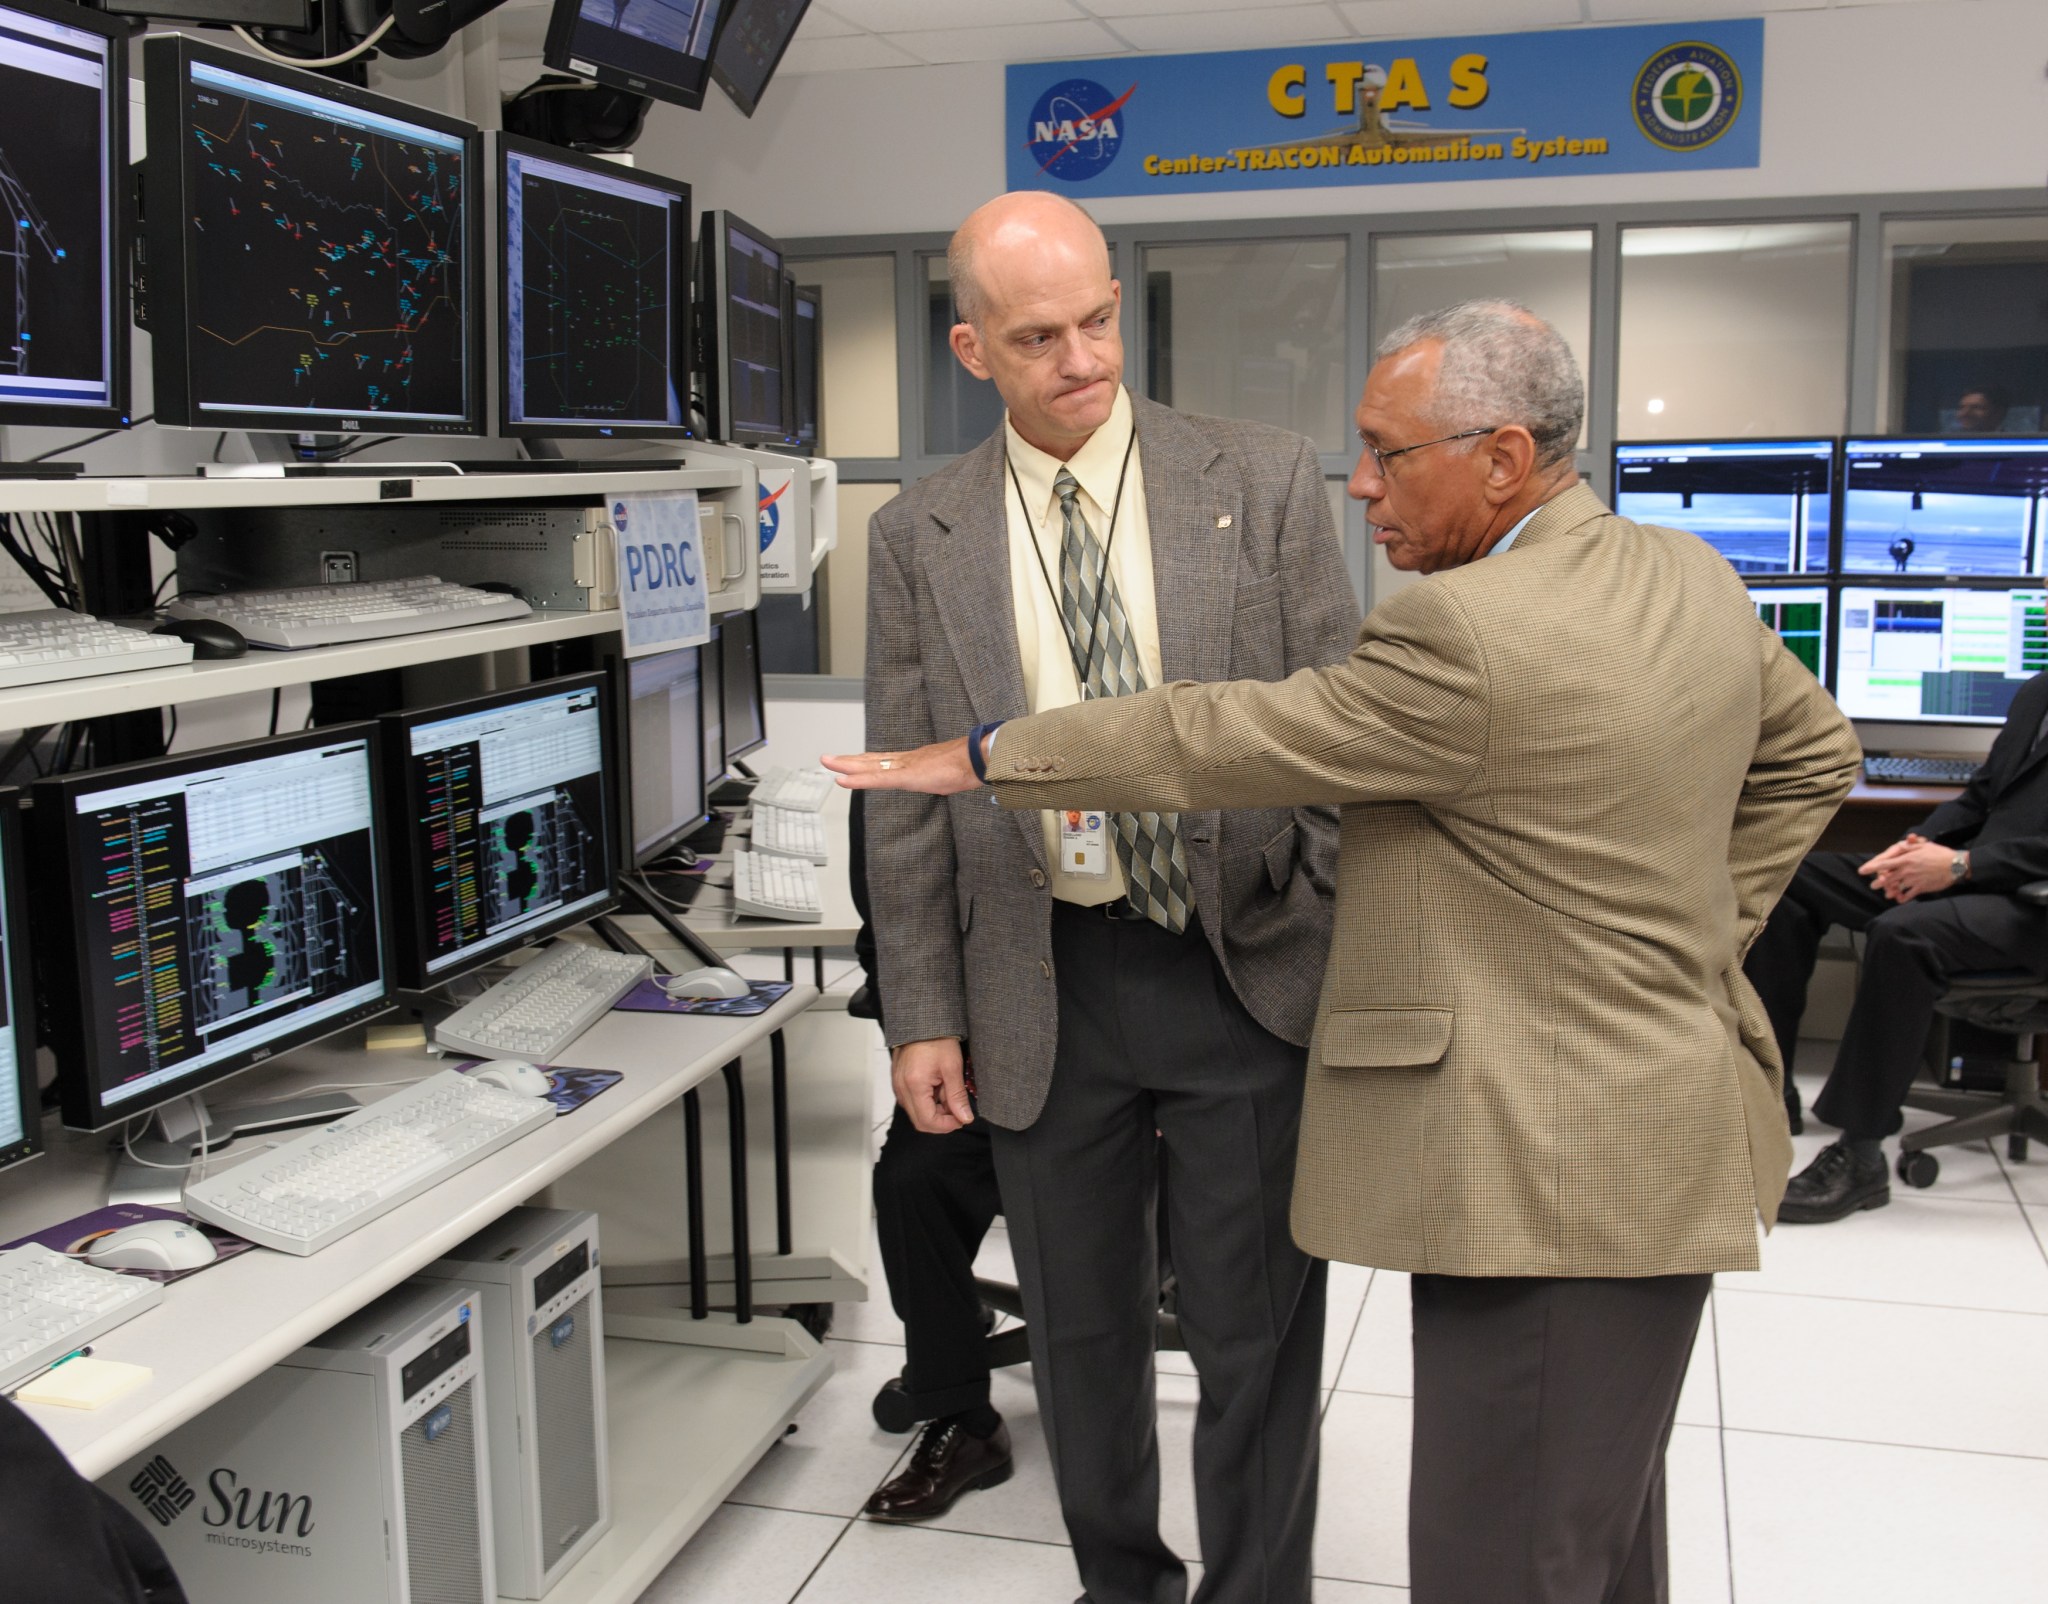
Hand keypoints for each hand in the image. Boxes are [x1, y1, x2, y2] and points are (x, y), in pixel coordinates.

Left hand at [823, 736, 980, 795]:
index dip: (865, 761)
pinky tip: (843, 780)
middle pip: (871, 760)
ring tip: (828, 762)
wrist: (980, 759)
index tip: (851, 761)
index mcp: (916, 761)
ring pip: (870, 766)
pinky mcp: (907, 776)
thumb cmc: (971, 767)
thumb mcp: (953, 775)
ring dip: (847, 765)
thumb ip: (946, 776)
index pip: (884, 760)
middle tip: (828, 758)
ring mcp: (906, 767)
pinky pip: (878, 779)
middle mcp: (907, 761)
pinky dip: (859, 780)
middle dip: (849, 760)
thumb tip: (954, 779)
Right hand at [892, 1037, 973, 1132]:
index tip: (962, 1118)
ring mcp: (898, 1086)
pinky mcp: (899, 1082)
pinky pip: (912, 1101)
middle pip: (920, 1121)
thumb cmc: (937, 1040)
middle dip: (941, 1120)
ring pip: (916, 1112)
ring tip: (949, 1095)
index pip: (927, 1121)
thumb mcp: (953, 1067)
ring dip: (935, 1111)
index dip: (947, 1125)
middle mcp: (901, 1089)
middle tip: (958, 1110)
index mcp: (914, 1085)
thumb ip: (957, 1096)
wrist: (921, 1022)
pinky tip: (939, 1090)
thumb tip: (965, 1118)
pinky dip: (927, 1102)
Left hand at [1861, 839, 1956, 902]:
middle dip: (1879, 882)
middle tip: (1873, 886)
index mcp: (1907, 859)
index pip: (1885, 864)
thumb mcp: (1924, 845)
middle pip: (1888, 877)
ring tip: (1886, 894)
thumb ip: (1910, 846)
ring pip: (1897, 887)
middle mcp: (1908, 870)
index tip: (1862, 871)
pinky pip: (1909, 895)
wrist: (1955, 865)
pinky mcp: (1922, 888)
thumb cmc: (1940, 853)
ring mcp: (1914, 880)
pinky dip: (1903, 898)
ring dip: (1890, 891)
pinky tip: (1900, 899)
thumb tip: (1901, 843)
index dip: (1872, 867)